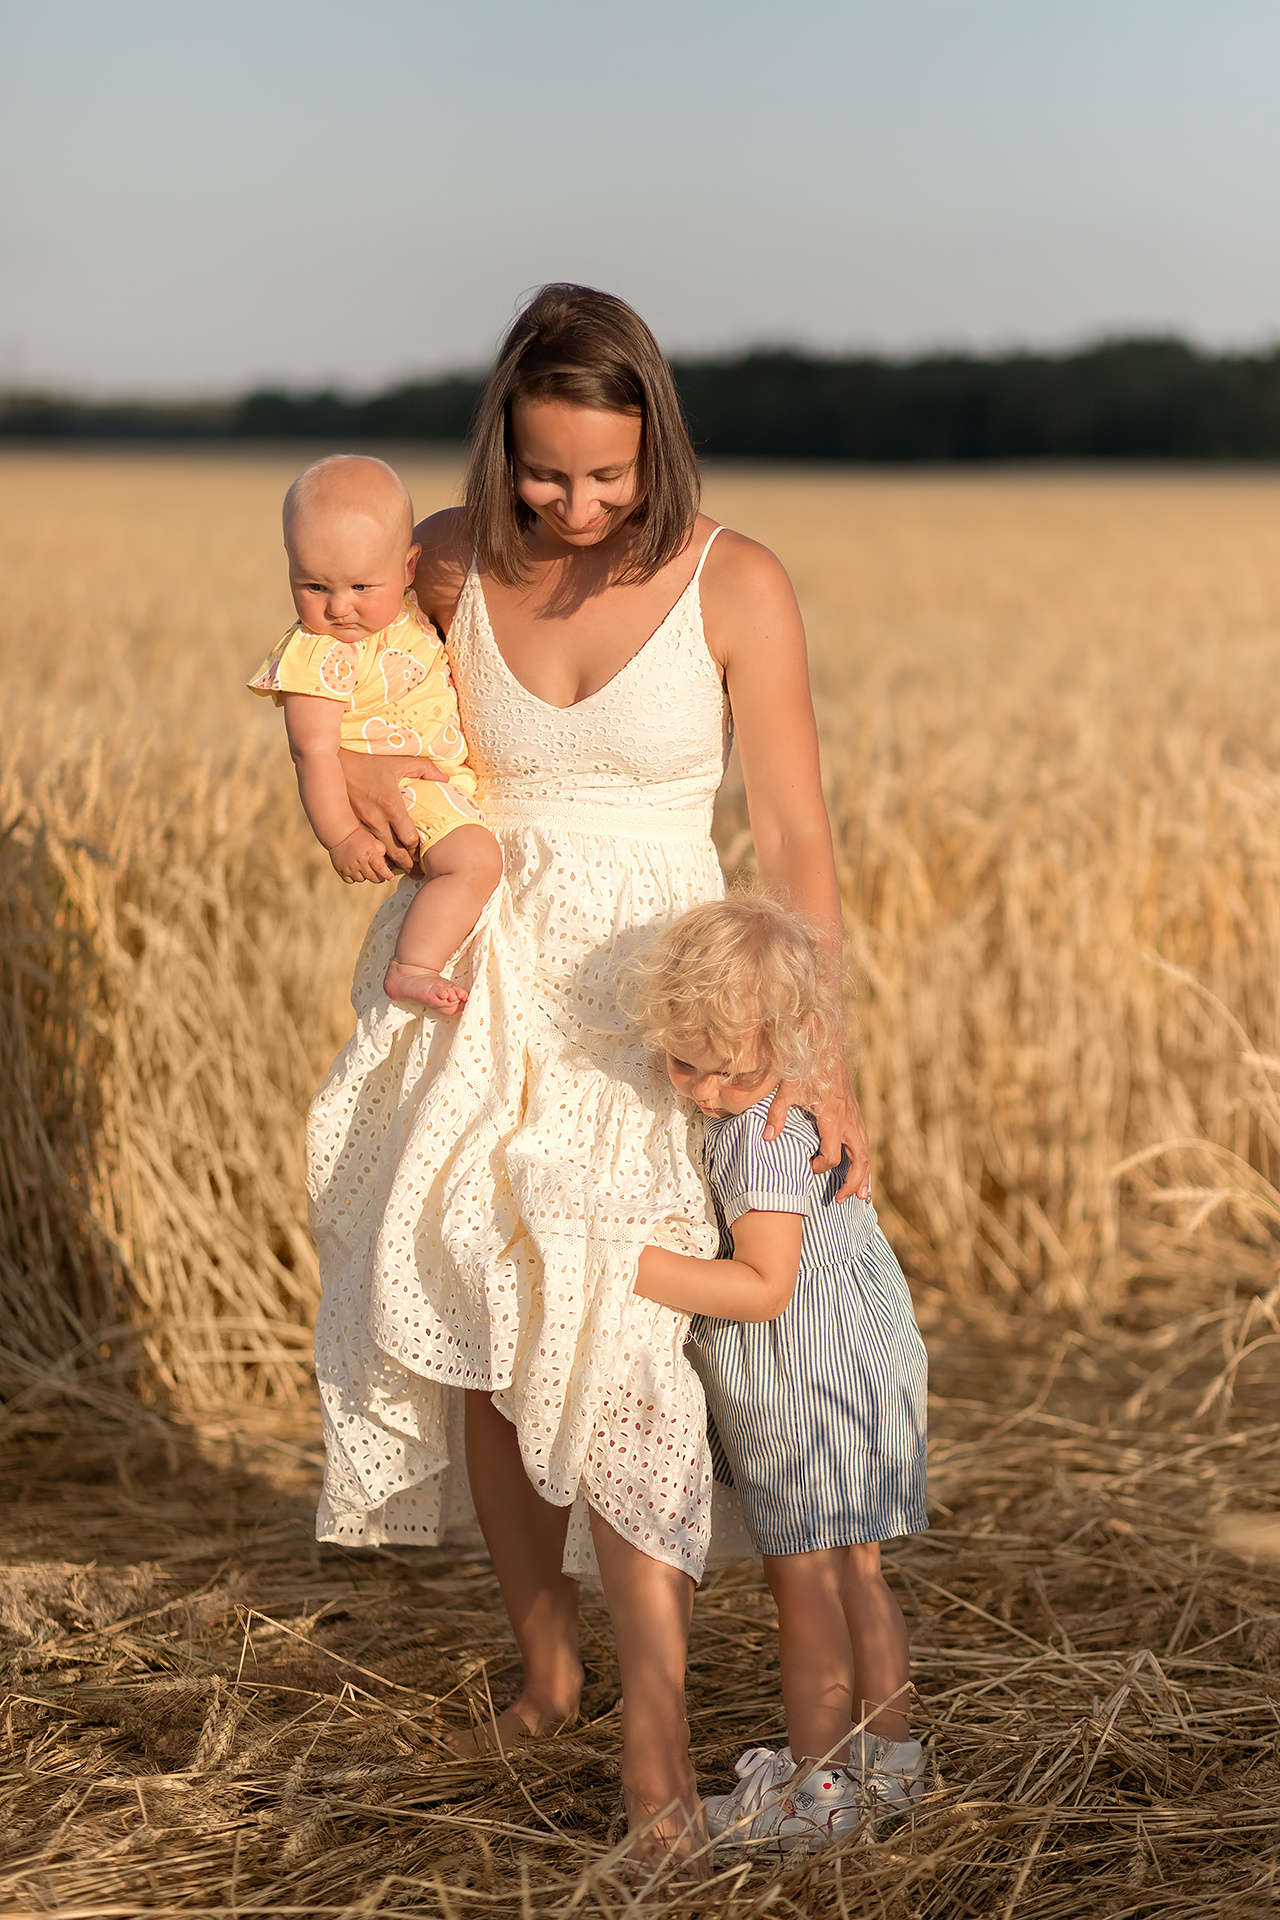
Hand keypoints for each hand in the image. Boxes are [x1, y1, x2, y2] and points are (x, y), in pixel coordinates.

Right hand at [327, 825, 395, 883]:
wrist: (340, 835)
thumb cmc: (358, 837)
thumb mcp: (373, 840)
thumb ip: (381, 850)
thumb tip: (386, 863)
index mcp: (369, 854)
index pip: (380, 867)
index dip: (387, 874)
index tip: (391, 878)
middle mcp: (359, 862)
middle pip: (372, 877)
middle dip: (379, 878)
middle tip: (380, 876)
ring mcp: (350, 868)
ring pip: (362, 880)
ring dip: (365, 876)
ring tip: (364, 867)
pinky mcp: (342, 871)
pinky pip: (351, 881)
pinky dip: (354, 877)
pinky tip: (355, 869)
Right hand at [338, 751, 444, 872]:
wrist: (334, 767)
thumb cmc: (369, 764)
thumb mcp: (398, 762)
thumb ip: (425, 768)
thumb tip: (445, 779)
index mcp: (391, 806)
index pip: (409, 838)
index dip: (419, 848)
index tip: (425, 853)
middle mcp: (376, 820)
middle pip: (396, 853)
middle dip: (409, 865)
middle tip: (419, 873)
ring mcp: (362, 826)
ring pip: (380, 856)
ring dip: (392, 865)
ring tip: (405, 871)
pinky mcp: (352, 828)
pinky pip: (366, 850)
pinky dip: (376, 858)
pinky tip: (384, 861)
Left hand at [764, 1065, 870, 1202]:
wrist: (823, 1043)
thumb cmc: (804, 1066)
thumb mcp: (786, 1089)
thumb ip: (777, 1114)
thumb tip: (767, 1139)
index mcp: (832, 1117)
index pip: (831, 1155)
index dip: (819, 1166)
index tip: (806, 1166)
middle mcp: (848, 1119)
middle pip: (860, 1159)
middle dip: (854, 1182)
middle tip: (841, 1200)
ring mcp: (854, 1115)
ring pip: (866, 1151)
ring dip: (864, 1174)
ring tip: (862, 1195)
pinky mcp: (854, 1110)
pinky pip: (864, 1140)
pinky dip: (863, 1158)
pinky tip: (859, 1168)